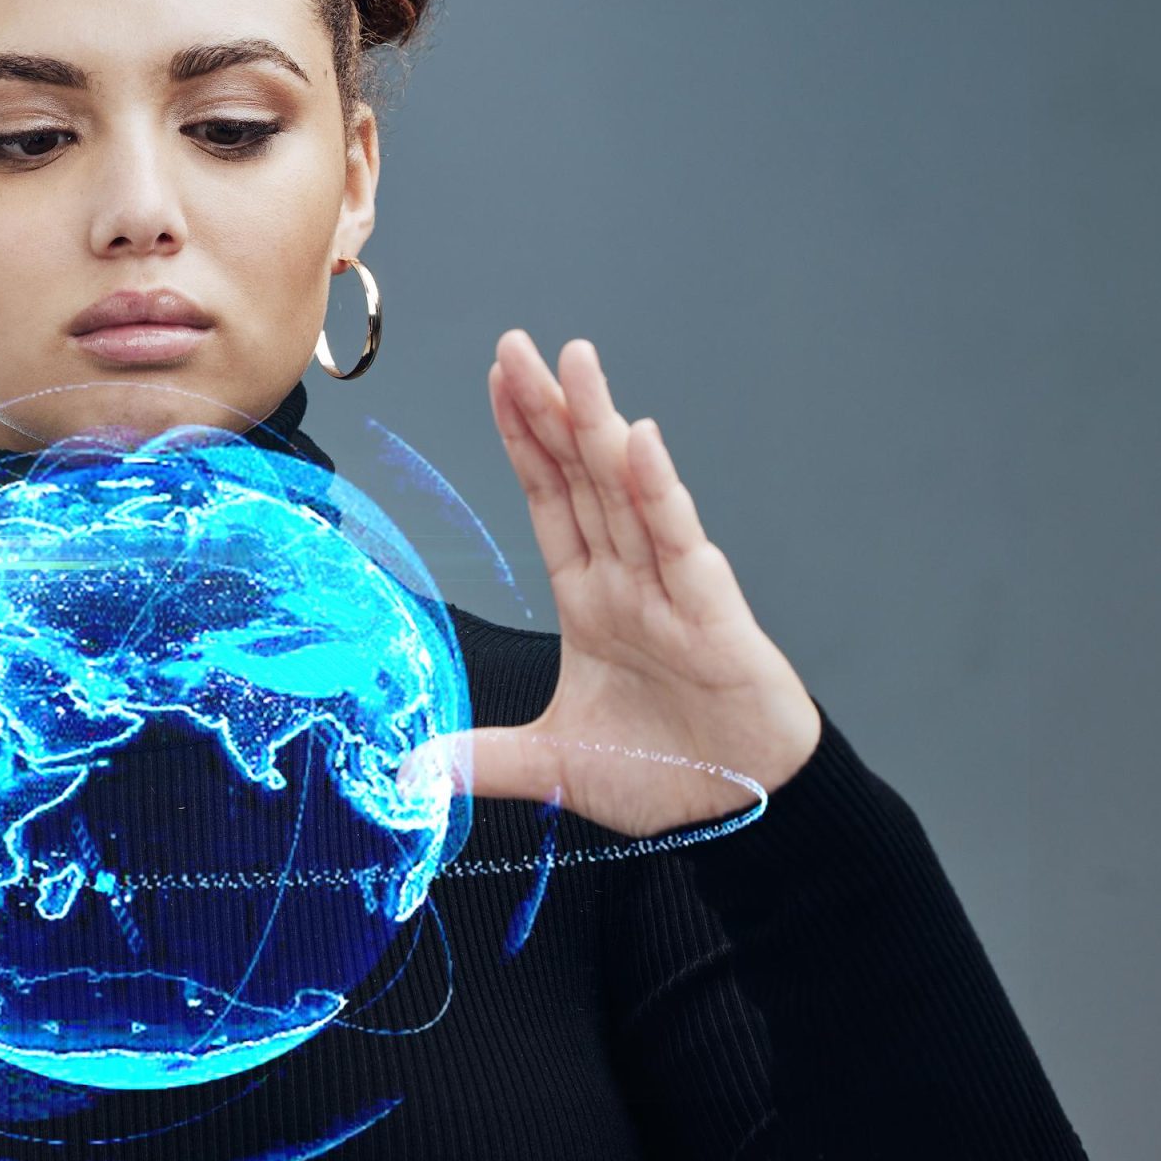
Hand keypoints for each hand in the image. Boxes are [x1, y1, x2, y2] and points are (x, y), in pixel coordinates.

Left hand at [399, 331, 821, 836]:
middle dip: (550, 409)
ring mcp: (671, 590)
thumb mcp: (555, 766)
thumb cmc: (666, 775)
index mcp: (591, 598)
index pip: (550, 500)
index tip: (500, 382)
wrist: (744, 815)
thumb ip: (488, 760)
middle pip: (582, 476)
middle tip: (518, 346)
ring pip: (626, 491)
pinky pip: (680, 544)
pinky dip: (660, 492)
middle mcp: (628, 579)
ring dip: (600, 425)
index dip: (525, 441)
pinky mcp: (713, 616)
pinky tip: (640, 441)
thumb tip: (416, 771)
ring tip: (575, 363)